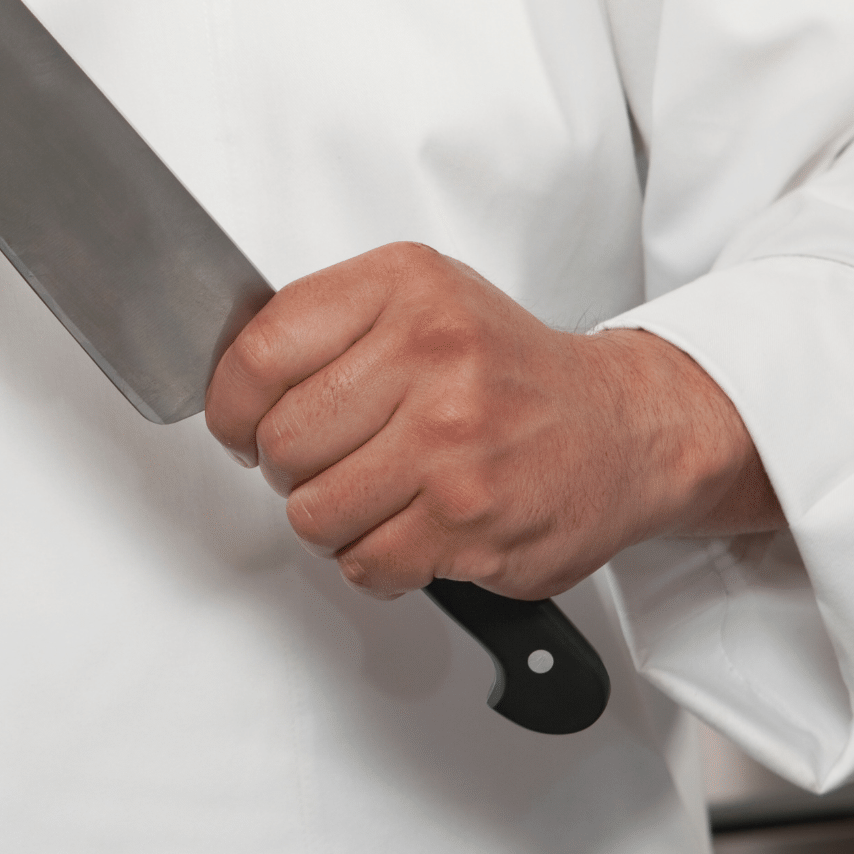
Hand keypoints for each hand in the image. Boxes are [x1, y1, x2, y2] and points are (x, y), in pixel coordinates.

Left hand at [204, 243, 777, 600]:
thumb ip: (328, 324)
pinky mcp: (470, 521)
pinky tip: (412, 529)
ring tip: (378, 495)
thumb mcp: (423, 301)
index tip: (243, 426)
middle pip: (282, 445)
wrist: (624, 428)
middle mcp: (432, 356)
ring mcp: (453, 444)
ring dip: (333, 521)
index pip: (260, 354)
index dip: (232, 407)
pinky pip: (366, 564)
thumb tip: (229, 379)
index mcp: (405, 289)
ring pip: (314, 515)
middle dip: (291, 470)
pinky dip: (376, 560)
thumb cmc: (510, 371)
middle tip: (332, 462)